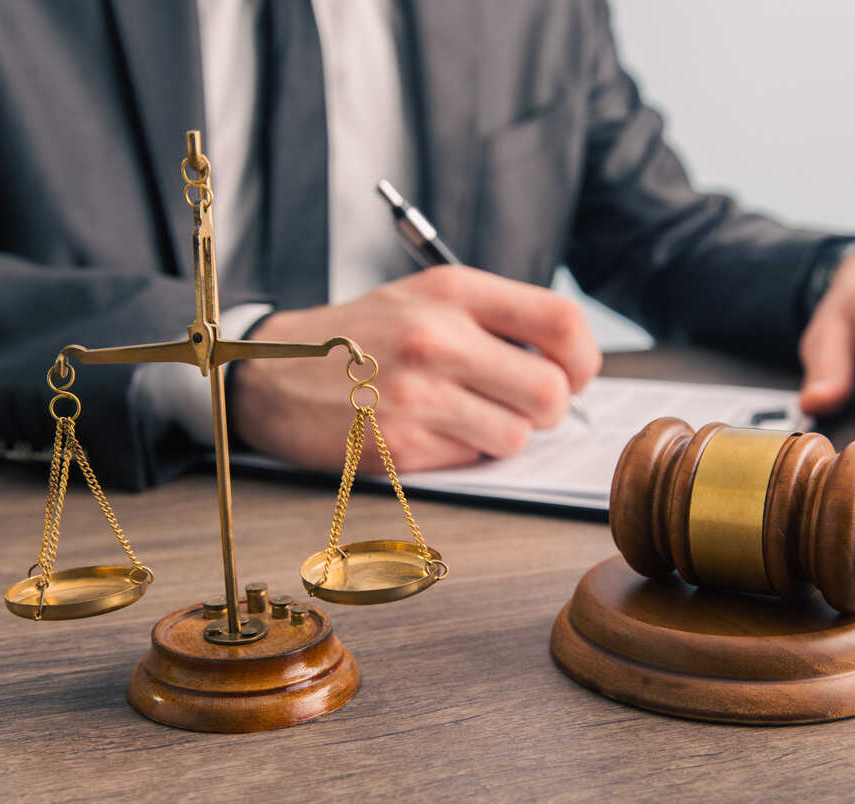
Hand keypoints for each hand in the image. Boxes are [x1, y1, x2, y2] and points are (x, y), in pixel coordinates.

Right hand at [230, 267, 601, 471]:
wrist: (270, 373)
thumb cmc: (359, 336)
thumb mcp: (424, 297)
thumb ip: (494, 318)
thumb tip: (568, 362)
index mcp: (452, 291)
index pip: (561, 320)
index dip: (583, 357)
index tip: (574, 372)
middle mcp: (437, 338)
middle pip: (551, 392)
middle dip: (548, 409)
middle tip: (520, 405)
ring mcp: (418, 396)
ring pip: (517, 436)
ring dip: (501, 435)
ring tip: (459, 415)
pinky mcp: (400, 447)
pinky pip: (471, 461)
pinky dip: (461, 453)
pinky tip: (423, 431)